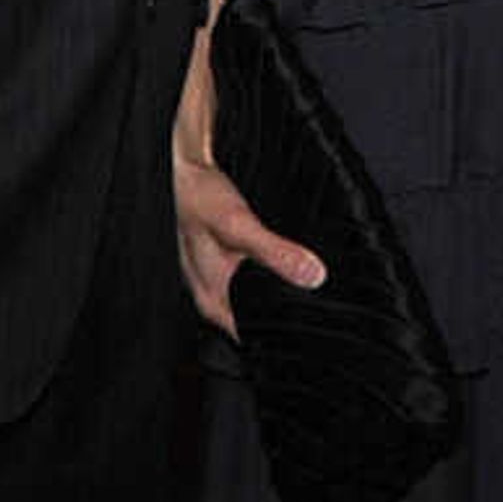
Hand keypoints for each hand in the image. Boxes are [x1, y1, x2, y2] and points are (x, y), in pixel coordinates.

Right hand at [171, 33, 324, 337]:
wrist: (179, 166)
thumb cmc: (196, 195)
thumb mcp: (238, 225)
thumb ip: (275, 253)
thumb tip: (313, 277)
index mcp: (210, 297)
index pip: (250, 335)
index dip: (281, 334)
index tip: (313, 332)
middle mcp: (212, 294)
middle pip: (255, 319)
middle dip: (286, 314)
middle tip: (323, 308)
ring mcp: (217, 278)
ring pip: (255, 298)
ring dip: (281, 293)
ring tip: (313, 288)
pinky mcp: (224, 261)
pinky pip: (253, 279)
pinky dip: (272, 275)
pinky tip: (292, 265)